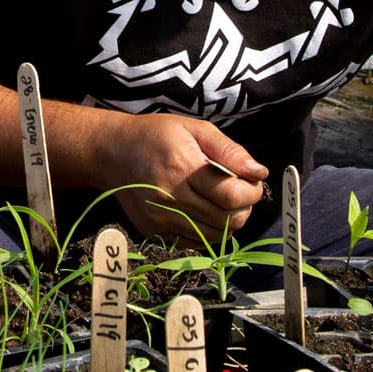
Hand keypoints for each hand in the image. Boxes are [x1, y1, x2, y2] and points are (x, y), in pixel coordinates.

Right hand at [107, 113, 269, 244]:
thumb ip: (229, 150)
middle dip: (244, 208)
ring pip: (214, 237)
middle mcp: (169, 198)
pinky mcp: (154, 232)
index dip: (252, 192)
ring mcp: (160, 219)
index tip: (252, 182)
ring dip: (228, 222)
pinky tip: (203, 210)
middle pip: (226, 220)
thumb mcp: (195, 129)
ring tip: (223, 202)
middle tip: (240, 192)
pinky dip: (207, 230)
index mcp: (182, 167)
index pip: (232, 196)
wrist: (113, 153)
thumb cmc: (156, 136)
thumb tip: (259, 172)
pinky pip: (195, 242)